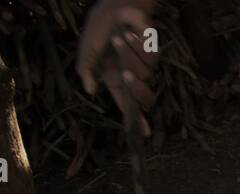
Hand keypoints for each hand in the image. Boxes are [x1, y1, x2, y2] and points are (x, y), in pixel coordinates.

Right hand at [77, 0, 159, 135]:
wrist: (114, 8)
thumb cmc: (99, 29)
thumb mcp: (87, 51)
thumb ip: (86, 71)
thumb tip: (91, 91)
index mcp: (115, 80)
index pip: (127, 105)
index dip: (136, 120)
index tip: (144, 135)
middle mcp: (132, 77)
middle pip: (145, 98)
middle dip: (136, 88)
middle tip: (124, 74)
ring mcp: (144, 66)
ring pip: (145, 74)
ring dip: (128, 54)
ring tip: (118, 37)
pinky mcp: (154, 53)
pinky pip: (151, 58)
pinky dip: (137, 44)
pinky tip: (129, 32)